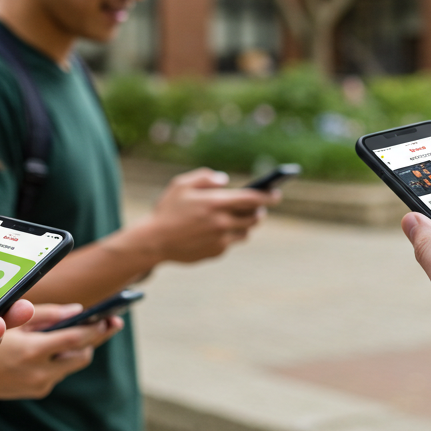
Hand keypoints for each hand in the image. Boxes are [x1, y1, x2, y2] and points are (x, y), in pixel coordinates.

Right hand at [0, 303, 121, 399]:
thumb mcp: (11, 320)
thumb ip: (48, 314)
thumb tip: (78, 310)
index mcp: (32, 350)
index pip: (76, 339)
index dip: (97, 328)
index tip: (113, 318)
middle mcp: (38, 372)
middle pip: (83, 356)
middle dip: (95, 339)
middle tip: (108, 323)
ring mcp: (38, 385)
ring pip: (73, 365)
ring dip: (78, 350)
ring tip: (80, 332)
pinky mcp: (36, 391)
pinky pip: (59, 373)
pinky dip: (60, 359)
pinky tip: (52, 347)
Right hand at [142, 168, 278, 263]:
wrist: (154, 242)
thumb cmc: (167, 210)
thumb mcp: (181, 185)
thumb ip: (205, 177)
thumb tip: (225, 180)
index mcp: (216, 203)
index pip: (252, 199)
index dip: (268, 196)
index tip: (276, 194)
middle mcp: (222, 222)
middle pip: (254, 218)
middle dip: (258, 211)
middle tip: (257, 207)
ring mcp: (220, 240)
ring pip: (245, 232)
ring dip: (245, 225)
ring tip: (238, 218)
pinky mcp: (216, 253)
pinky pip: (230, 243)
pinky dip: (228, 236)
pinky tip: (217, 231)